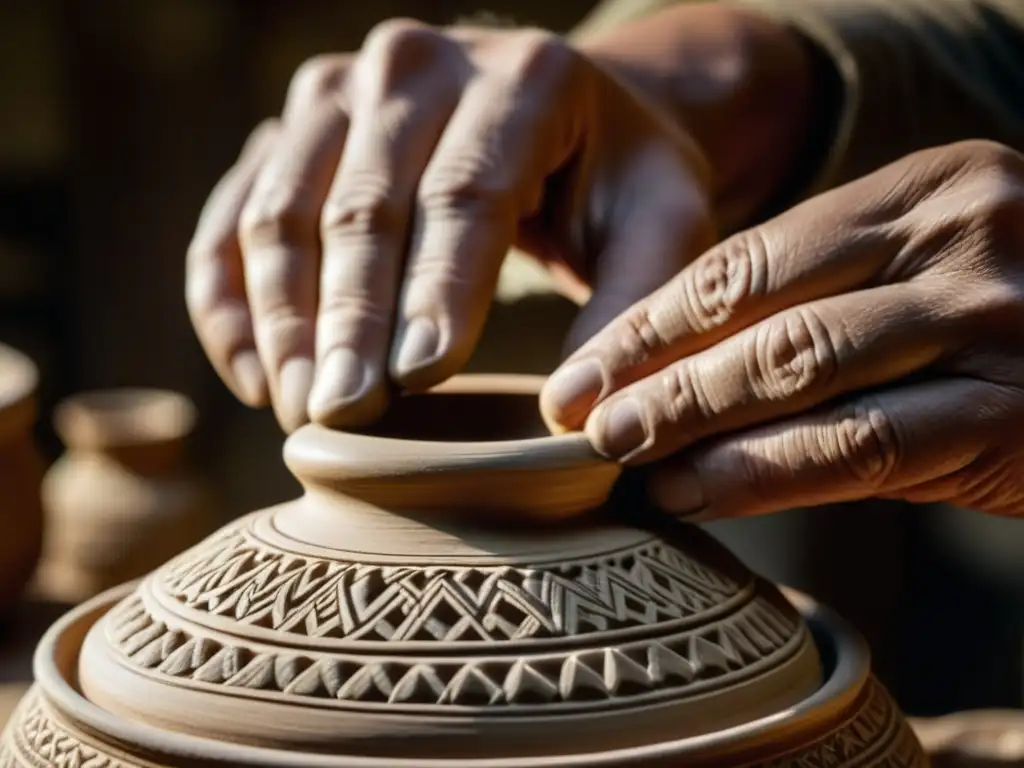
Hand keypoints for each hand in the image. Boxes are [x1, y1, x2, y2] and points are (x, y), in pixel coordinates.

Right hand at [185, 18, 713, 431]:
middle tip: (343, 412)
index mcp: (523, 76)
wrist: (559, 112)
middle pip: (362, 204)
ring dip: (282, 317)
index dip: (439, 288)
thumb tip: (571, 413)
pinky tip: (256, 375)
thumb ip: (633, 304)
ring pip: (281, 209)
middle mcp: (413, 65)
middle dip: (349, 320)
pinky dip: (230, 297)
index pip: (467, 192)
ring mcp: (337, 93)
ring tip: (301, 410)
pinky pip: (235, 217)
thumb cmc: (615, 178)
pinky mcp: (290, 135)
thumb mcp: (663, 224)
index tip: (418, 379)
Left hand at [541, 141, 1023, 518]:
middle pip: (761, 307)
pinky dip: (765, 472)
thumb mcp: (924, 278)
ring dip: (691, 417)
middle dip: (651, 367)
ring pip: (800, 369)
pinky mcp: (1018, 415)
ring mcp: (998, 320)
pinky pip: (861, 444)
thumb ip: (820, 299)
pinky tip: (697, 493)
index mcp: (928, 188)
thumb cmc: (1016, 323)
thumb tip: (671, 361)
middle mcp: (965, 237)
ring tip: (617, 452)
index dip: (651, 317)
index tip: (581, 364)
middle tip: (574, 413)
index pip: (750, 255)